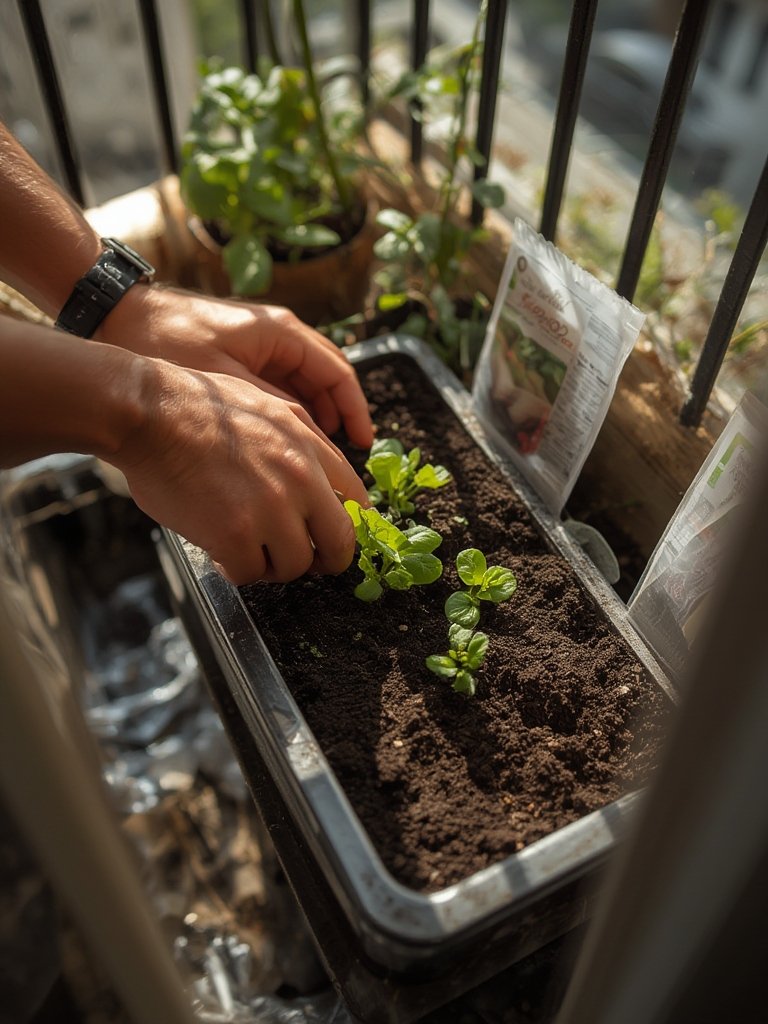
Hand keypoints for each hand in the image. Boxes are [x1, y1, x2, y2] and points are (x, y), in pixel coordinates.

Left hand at [100, 286, 373, 448]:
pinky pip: (281, 387)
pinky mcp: (242, 357)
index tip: (365, 443)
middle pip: (326, 380)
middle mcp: (278, 334)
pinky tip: (285, 442)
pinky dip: (290, 413)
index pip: (337, 372)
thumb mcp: (224, 384)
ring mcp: (260, 345)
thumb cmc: (165, 343)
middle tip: (344, 460)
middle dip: (339, 419)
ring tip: (318, 459)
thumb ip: (272, 410)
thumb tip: (310, 445)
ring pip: (304, 386)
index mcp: (280, 332)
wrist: (116, 317)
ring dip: (315, 419)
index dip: (355, 410)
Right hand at [114, 359, 369, 584]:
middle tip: (304, 560)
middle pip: (340, 545)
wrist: (150, 412)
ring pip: (295, 566)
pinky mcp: (235, 536)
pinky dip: (235, 570)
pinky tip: (221, 552)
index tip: (335, 537)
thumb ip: (304, 445)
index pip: (356, 501)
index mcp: (310, 449)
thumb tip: (325, 486)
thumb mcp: (270, 408)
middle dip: (326, 561)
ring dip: (271, 564)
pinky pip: (250, 574)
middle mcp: (300, 480)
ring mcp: (270, 510)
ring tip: (247, 546)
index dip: (348, 526)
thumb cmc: (199, 407)